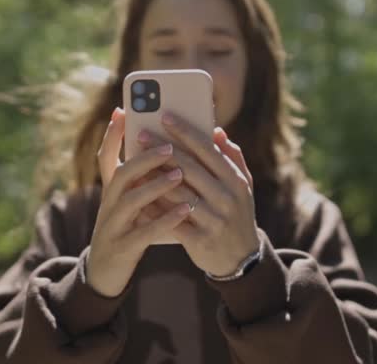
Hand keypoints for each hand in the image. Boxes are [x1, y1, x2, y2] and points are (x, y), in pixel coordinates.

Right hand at [86, 108, 191, 296]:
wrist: (106, 271)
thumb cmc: (127, 228)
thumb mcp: (132, 201)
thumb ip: (145, 178)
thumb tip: (167, 148)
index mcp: (111, 190)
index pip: (106, 157)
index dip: (111, 135)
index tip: (122, 111)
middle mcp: (108, 204)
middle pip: (119, 175)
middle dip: (142, 158)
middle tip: (168, 145)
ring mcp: (112, 226)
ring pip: (129, 202)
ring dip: (154, 186)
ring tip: (178, 174)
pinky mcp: (122, 247)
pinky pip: (143, 232)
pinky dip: (163, 220)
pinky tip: (184, 210)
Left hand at [138, 113, 260, 276]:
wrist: (242, 260)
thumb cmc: (237, 214)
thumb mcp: (243, 186)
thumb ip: (232, 158)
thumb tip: (217, 130)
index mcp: (236, 180)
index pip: (208, 150)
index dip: (186, 132)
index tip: (165, 116)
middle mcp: (226, 198)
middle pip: (190, 168)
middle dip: (163, 149)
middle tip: (141, 134)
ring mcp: (214, 220)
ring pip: (178, 193)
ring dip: (153, 176)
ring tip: (134, 161)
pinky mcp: (200, 240)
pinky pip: (171, 220)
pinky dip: (154, 207)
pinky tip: (138, 195)